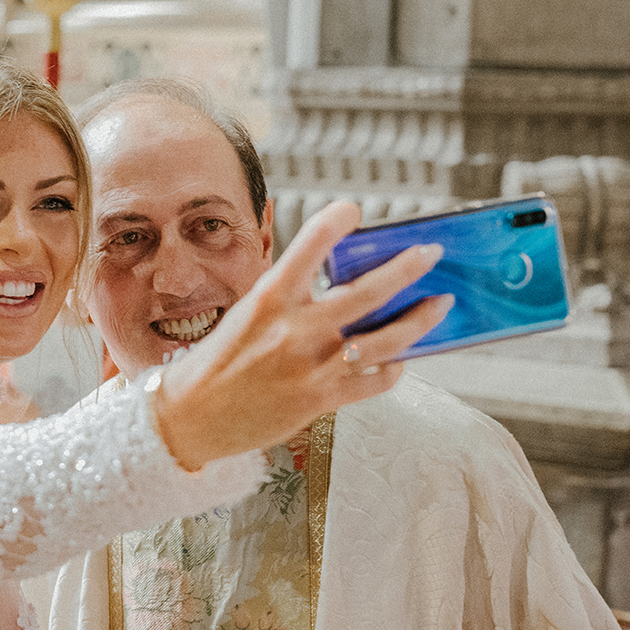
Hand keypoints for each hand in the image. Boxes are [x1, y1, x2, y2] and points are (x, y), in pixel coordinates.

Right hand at [152, 201, 452, 469]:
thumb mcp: (245, 316)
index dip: (338, 219)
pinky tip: (400, 360)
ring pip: (386, 339)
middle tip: (431, 253)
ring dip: (420, 319)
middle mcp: (295, 328)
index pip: (311, 242)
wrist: (190, 418)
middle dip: (409, 268)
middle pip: (370, 290)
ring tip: (440, 304)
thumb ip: (288, 301)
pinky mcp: (321, 400)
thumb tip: (338, 288)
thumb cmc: (214, 365)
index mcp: (269, 298)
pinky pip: (374, 381)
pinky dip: (393, 368)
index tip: (354, 211)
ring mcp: (312, 366)